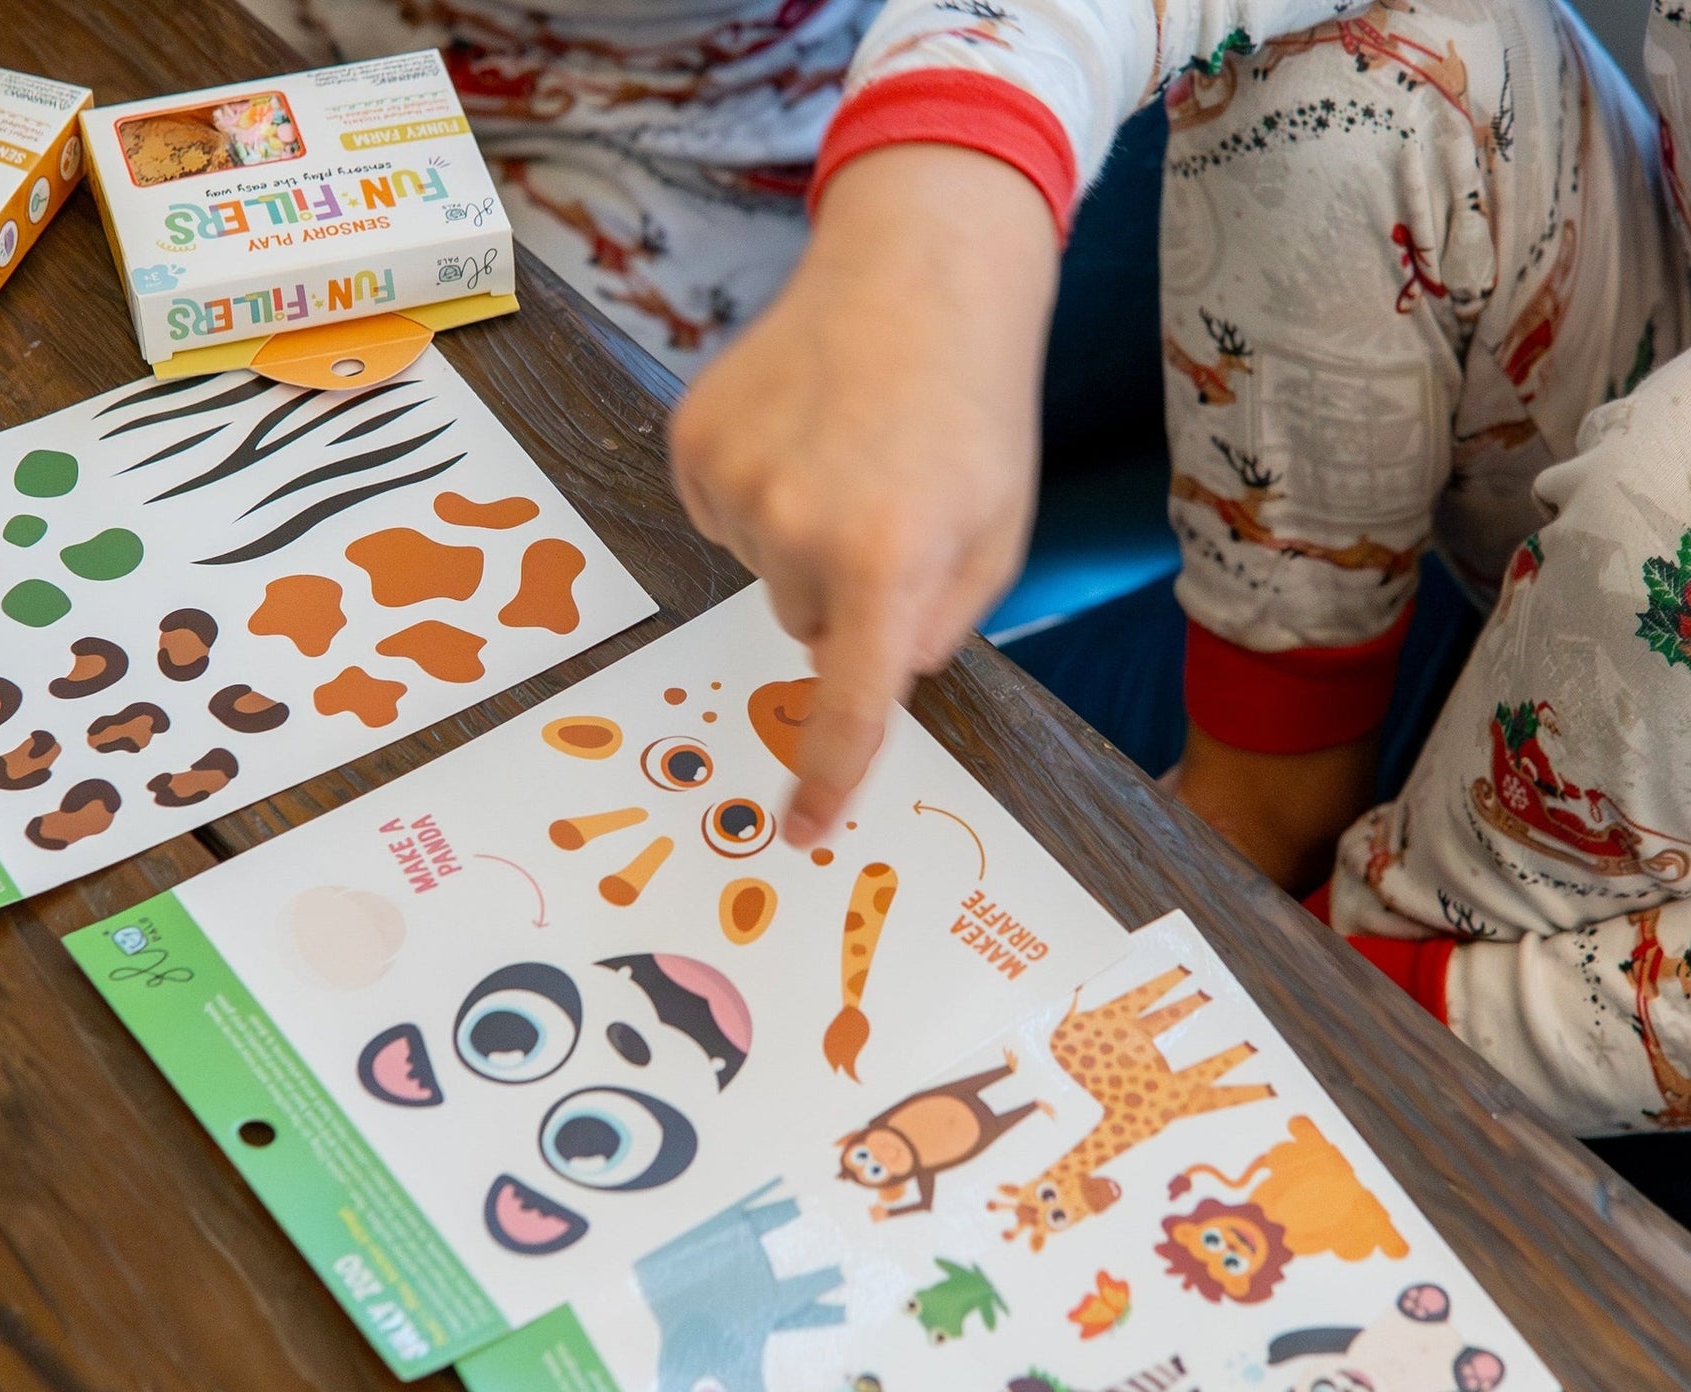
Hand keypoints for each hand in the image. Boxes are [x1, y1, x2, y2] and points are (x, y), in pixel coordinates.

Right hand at [671, 143, 1058, 843]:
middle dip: (844, 590)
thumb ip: (939, 628)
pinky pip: (721, 515)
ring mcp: (732, 482)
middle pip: (803, 625)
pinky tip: (801, 431)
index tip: (803, 825)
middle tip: (885, 503)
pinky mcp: (692, 442)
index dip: (825, 775)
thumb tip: (874, 675)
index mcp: (887, 561)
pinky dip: (757, 493)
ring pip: (762, 568)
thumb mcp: (998, 537)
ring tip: (847, 451)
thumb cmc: (973, 410)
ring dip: (800, 535)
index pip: (848, 706)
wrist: (919, 267)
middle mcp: (796, 530)